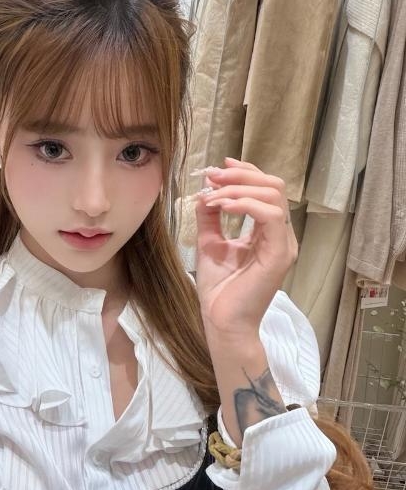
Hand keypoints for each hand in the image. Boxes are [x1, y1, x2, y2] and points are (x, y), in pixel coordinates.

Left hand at [194, 157, 298, 341]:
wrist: (222, 322)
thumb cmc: (220, 289)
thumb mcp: (210, 243)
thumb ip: (210, 217)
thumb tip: (205, 190)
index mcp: (268, 232)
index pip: (265, 189)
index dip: (244, 172)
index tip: (217, 168)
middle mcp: (280, 235)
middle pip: (273, 186)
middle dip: (240, 175)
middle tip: (212, 177)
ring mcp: (283, 244)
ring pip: (273, 196)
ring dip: (239, 189)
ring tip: (214, 195)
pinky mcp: (280, 254)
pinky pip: (270, 216)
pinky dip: (245, 204)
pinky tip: (224, 206)